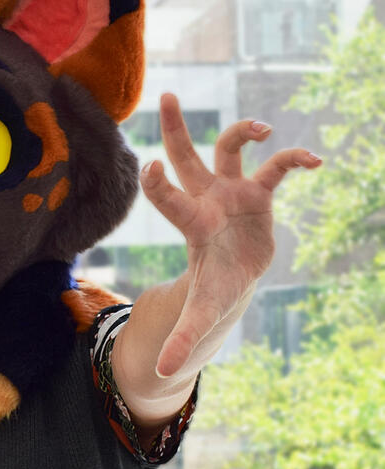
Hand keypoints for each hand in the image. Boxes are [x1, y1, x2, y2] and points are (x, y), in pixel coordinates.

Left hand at [141, 93, 321, 378]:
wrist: (229, 283)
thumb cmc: (210, 292)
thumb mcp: (200, 314)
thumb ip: (182, 338)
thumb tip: (164, 374)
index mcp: (191, 223)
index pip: (168, 196)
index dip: (159, 184)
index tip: (151, 168)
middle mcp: (206, 199)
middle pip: (186, 156)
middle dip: (174, 127)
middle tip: (165, 94)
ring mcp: (232, 192)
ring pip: (230, 149)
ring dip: (243, 130)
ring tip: (262, 129)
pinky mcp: (259, 193)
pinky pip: (278, 167)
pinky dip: (294, 158)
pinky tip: (316, 161)